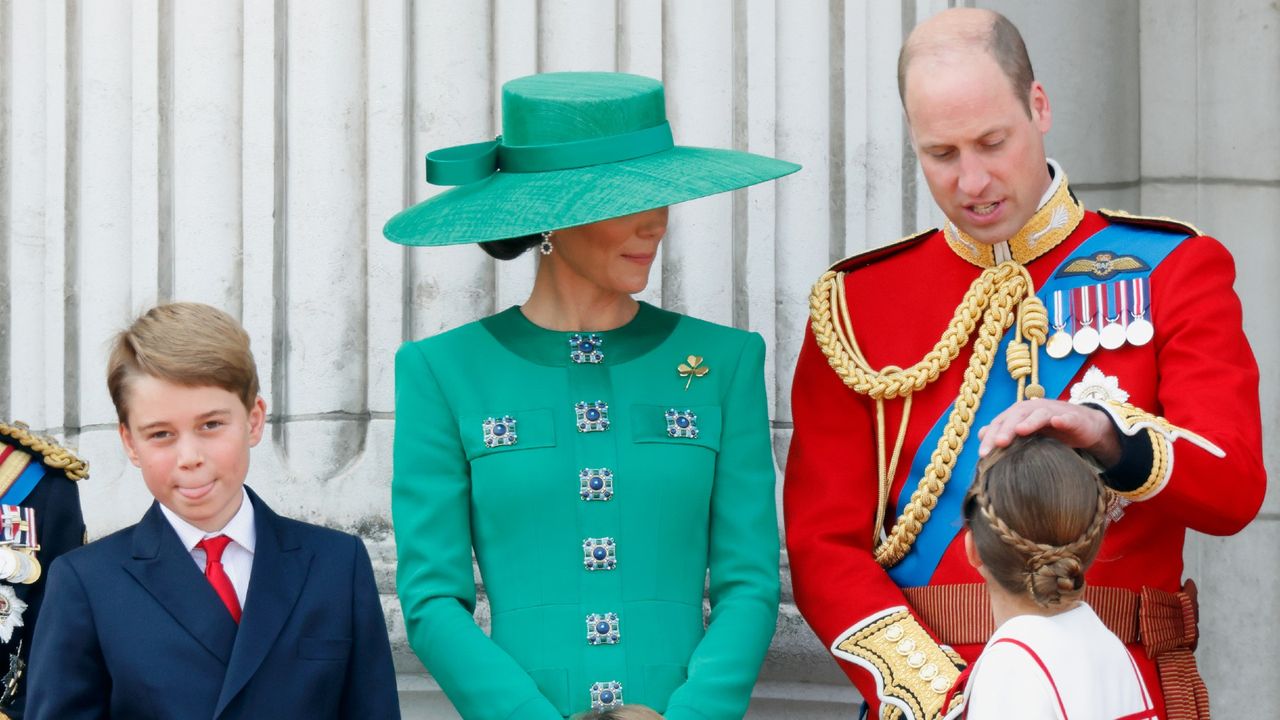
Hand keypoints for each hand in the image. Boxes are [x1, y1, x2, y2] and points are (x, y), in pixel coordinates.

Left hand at [977, 399, 1120, 465]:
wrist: (1084, 426)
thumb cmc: (1052, 430)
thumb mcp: (1027, 433)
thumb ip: (1005, 432)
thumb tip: (981, 433)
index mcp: (1020, 413)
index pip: (1001, 423)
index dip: (990, 436)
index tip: (982, 455)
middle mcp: (1034, 409)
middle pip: (1016, 416)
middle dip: (1006, 429)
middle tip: (997, 444)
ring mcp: (1054, 412)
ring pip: (1039, 414)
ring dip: (1029, 421)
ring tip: (1019, 431)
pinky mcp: (1073, 418)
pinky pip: (1067, 418)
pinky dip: (1061, 419)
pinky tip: (1056, 422)